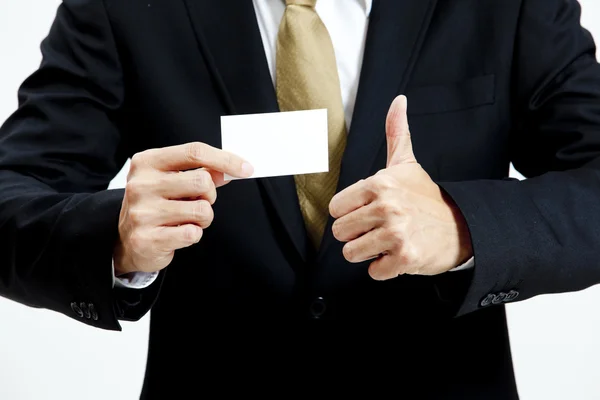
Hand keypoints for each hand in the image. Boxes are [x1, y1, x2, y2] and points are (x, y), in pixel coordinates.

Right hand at [113, 142, 252, 275]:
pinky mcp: (147, 239)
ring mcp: (142, 212)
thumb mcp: (173, 181)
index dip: (226, 159)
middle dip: (210, 195)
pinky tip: (179, 234)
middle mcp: (141, 184)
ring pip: (202, 210)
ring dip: (204, 218)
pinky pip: (192, 233)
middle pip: (202, 181)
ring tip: (187, 220)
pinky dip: (194, 234)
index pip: (194, 152)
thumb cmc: (156, 205)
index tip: (247, 168)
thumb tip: (230, 170)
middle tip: (199, 202)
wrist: (126, 241)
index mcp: (147, 162)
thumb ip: (201, 173)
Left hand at [329, 95, 472, 279]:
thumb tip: (398, 101)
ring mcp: (396, 233)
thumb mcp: (407, 164)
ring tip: (388, 241)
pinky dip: (385, 268)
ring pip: (351, 253)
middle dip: (357, 235)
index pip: (335, 209)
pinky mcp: (405, 258)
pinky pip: (373, 272)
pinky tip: (399, 255)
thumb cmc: (426, 197)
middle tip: (379, 229)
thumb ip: (396, 133)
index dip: (350, 213)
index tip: (368, 212)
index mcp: (379, 184)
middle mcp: (386, 207)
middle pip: (340, 233)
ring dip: (369, 252)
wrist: (462, 227)